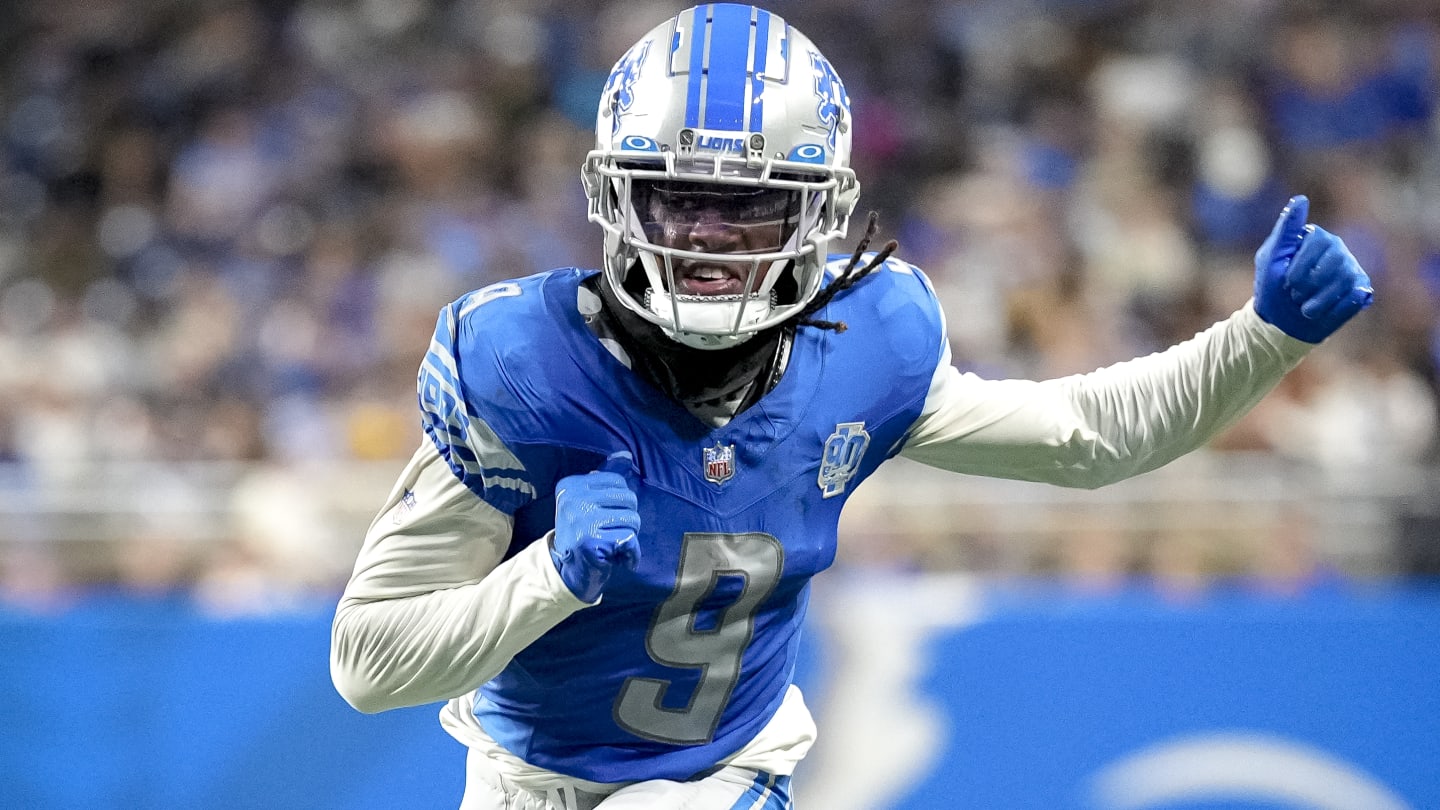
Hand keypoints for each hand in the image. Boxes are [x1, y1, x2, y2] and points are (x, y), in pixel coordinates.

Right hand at [550, 451, 640, 602]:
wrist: (567, 571)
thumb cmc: (583, 533)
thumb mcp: (589, 502)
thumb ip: (606, 480)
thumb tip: (625, 455)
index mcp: (571, 485)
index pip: (617, 481)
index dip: (622, 502)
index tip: (607, 517)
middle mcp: (573, 499)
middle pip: (628, 499)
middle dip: (629, 519)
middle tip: (613, 533)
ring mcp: (582, 520)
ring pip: (632, 519)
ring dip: (630, 537)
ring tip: (614, 545)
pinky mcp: (592, 542)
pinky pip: (630, 539)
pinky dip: (631, 553)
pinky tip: (620, 559)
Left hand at [1253, 195, 1372, 343]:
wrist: (1279, 322)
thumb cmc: (1271, 288)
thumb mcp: (1270, 257)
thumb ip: (1286, 228)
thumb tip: (1300, 199)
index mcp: (1316, 238)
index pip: (1319, 241)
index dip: (1301, 266)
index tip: (1286, 280)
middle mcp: (1337, 250)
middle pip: (1336, 260)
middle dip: (1309, 284)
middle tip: (1294, 294)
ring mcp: (1351, 269)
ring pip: (1346, 281)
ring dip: (1318, 300)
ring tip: (1303, 306)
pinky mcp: (1359, 290)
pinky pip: (1355, 298)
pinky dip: (1332, 309)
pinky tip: (1318, 311)